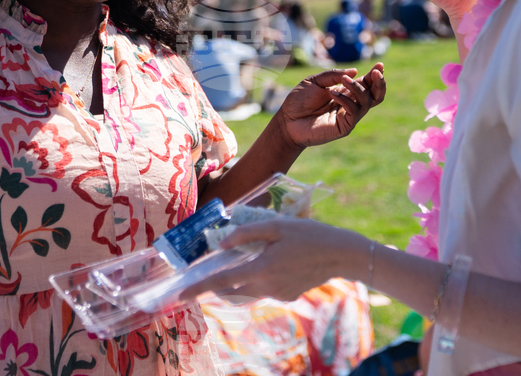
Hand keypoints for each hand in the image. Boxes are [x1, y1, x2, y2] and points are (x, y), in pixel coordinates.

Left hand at [182, 218, 365, 301]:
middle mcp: (266, 286)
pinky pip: (264, 287)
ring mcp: (277, 294)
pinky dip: (259, 276)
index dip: (197, 289)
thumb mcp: (276, 225)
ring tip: (247, 256)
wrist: (342, 254)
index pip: (221, 281)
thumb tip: (222, 242)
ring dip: (240, 276)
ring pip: (247, 288)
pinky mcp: (287, 295)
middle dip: (218, 280)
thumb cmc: (309, 234)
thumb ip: (246, 232)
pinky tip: (274, 259)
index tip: (179, 296)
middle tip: (210, 265)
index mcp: (260, 269)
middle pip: (231, 287)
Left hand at [275, 64, 385, 148]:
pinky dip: (346, 100)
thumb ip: (334, 75)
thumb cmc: (300, 100)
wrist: (287, 121)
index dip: (375, 75)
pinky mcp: (344, 127)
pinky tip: (333, 93)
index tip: (380, 65)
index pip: (367, 84)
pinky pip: (354, 112)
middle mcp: (351, 104)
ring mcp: (348, 116)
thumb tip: (355, 72)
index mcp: (346, 92)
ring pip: (367, 102)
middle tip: (377, 73)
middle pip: (376, 95)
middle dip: (379, 83)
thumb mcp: (315, 81)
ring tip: (345, 80)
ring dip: (358, 88)